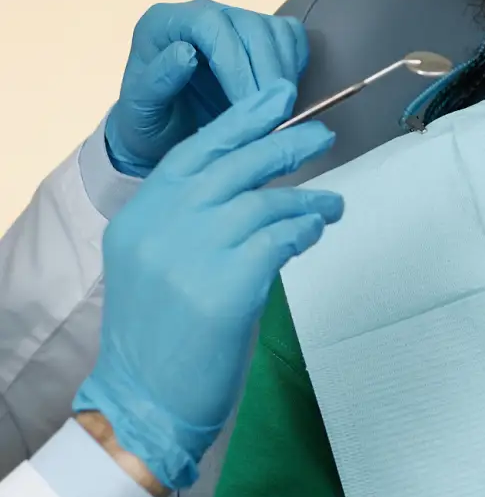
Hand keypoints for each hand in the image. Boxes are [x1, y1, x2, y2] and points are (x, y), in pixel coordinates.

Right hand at [74, 82, 343, 491]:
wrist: (142, 400)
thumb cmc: (160, 333)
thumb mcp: (154, 262)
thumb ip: (189, 219)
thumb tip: (255, 185)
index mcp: (140, 217)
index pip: (195, 152)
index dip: (240, 120)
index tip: (278, 96)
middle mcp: (161, 228)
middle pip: (235, 166)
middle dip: (285, 144)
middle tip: (325, 135)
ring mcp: (192, 256)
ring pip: (266, 203)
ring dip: (308, 200)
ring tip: (332, 206)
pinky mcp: (225, 289)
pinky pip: (281, 240)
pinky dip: (305, 230)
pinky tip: (314, 233)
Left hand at [106, 0, 309, 176]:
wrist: (164, 133)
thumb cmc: (148, 124)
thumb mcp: (140, 112)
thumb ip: (156, 83)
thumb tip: (186, 53)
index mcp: (166, 22)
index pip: (210, 25)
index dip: (234, 62)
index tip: (245, 103)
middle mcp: (203, 13)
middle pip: (250, 25)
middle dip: (266, 71)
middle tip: (274, 113)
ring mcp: (235, 20)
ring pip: (276, 30)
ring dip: (284, 71)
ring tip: (279, 109)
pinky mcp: (262, 34)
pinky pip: (291, 37)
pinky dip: (294, 64)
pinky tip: (283, 94)